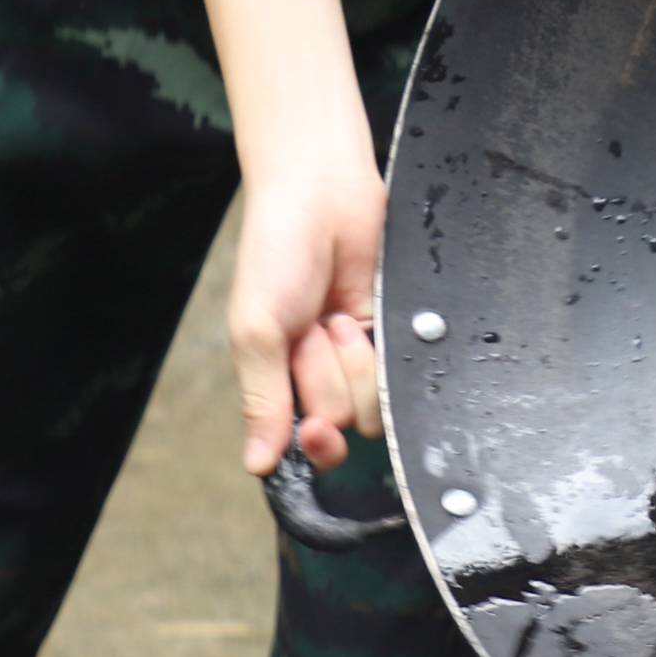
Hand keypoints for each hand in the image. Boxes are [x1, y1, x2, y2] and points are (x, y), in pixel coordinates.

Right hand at [228, 151, 389, 476]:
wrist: (322, 191)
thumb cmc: (275, 251)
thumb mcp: (255, 329)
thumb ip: (261, 399)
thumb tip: (258, 465)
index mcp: (278, 380)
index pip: (302, 446)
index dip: (315, 444)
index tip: (314, 426)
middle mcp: (319, 375)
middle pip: (343, 422)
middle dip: (328, 378)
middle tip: (314, 332)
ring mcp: (357, 355)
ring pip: (376, 402)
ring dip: (357, 359)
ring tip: (340, 314)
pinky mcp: (391, 332)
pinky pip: (400, 369)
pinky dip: (385, 347)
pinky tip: (365, 312)